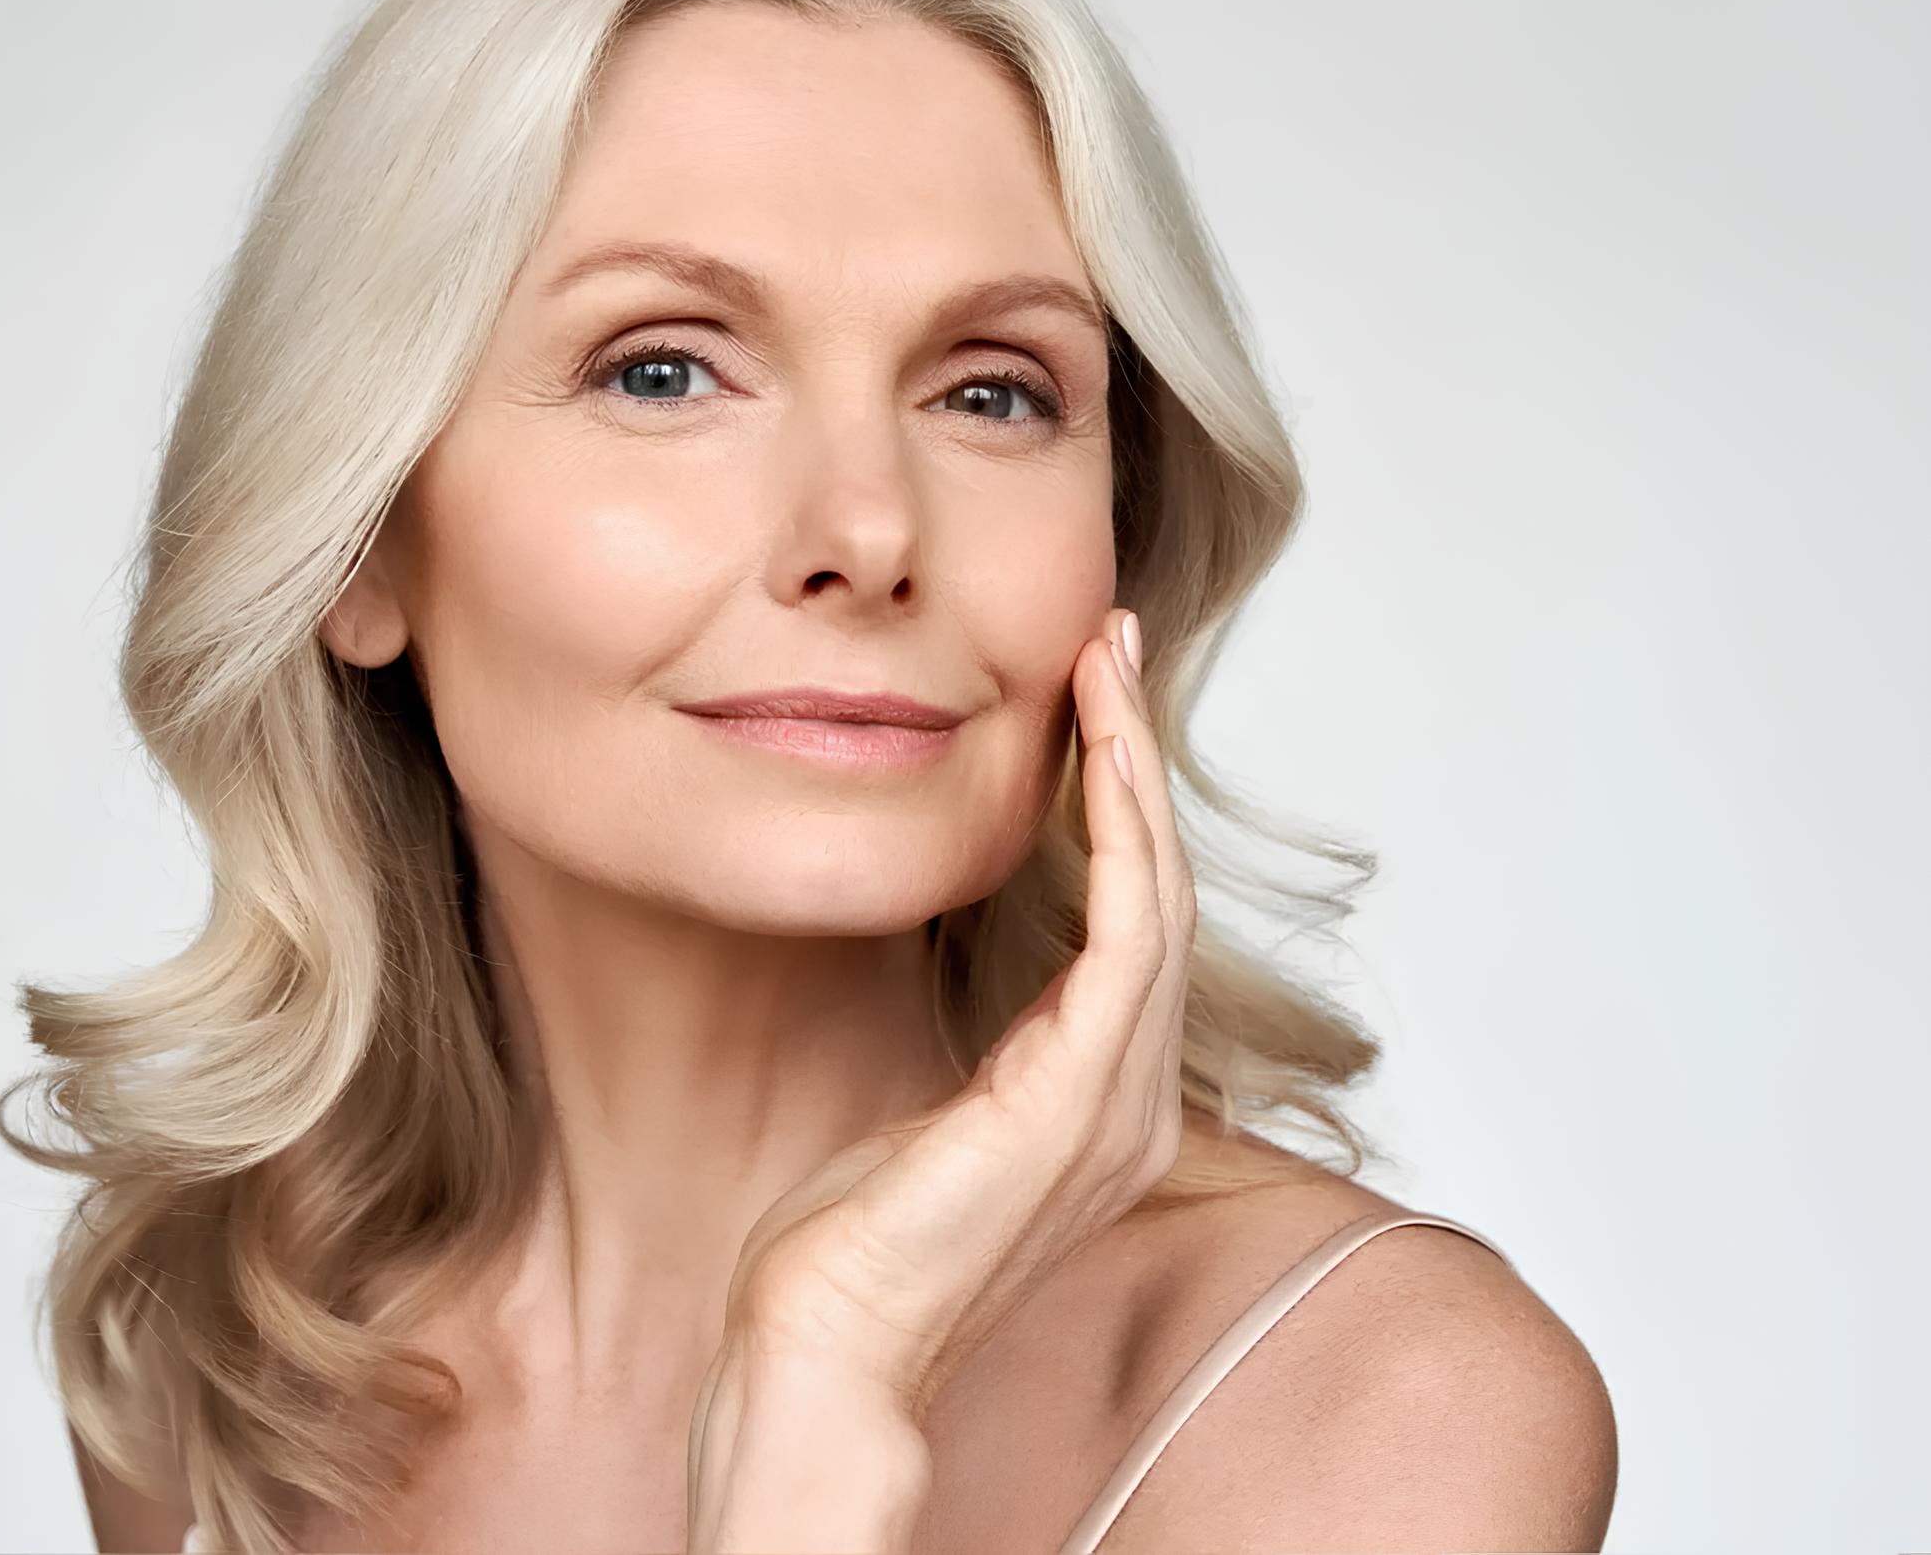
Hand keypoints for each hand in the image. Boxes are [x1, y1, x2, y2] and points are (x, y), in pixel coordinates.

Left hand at [710, 607, 1195, 1416]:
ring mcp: (1118, 1100)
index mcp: (1101, 1094)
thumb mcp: (934, 1105)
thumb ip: (983, 1037)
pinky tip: (1101, 755)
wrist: (827, 1344)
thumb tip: (970, 960)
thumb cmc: (856, 1239)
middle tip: (1113, 643)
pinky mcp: (1080, 1097)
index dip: (1121, 803)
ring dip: (1135, 770)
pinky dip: (1122, 834)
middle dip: (1138, 756)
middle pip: (1161, 886)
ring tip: (1107, 666)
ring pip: (1157, 892)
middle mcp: (1133, 1094)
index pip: (1132, 918)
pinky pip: (1128, 935)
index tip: (1092, 701)